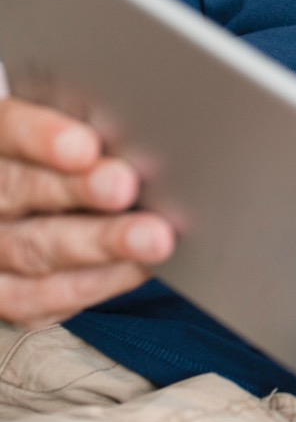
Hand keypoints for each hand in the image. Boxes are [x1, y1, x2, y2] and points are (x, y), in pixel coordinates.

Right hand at [0, 97, 174, 327]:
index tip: (84, 146)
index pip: (5, 132)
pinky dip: (102, 280)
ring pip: (38, 249)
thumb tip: (138, 127)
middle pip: (19, 191)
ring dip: (102, 243)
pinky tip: (142, 266)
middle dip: (77, 190)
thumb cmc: (62, 161)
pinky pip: (50, 295)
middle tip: (123, 187)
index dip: (39, 137)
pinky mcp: (10, 294)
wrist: (33, 216)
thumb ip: (83, 127)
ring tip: (154, 237)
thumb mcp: (63, 134)